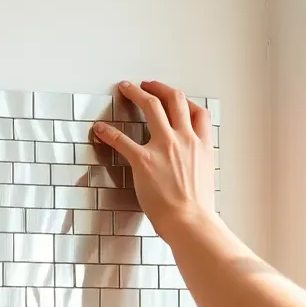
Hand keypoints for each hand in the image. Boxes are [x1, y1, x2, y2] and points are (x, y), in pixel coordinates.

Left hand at [93, 80, 215, 241]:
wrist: (191, 222)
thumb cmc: (197, 209)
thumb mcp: (205, 179)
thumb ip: (196, 165)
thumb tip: (189, 168)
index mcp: (202, 146)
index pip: (198, 112)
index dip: (185, 102)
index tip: (176, 98)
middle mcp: (184, 139)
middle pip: (174, 100)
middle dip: (159, 87)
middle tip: (147, 84)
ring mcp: (164, 147)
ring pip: (151, 106)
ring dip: (136, 93)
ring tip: (126, 88)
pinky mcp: (143, 161)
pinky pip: (122, 139)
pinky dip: (108, 132)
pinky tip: (100, 128)